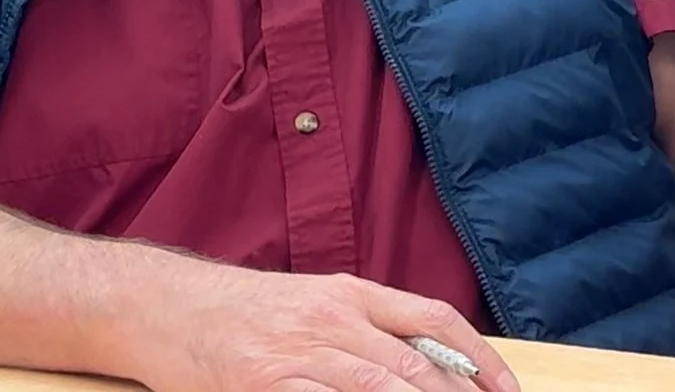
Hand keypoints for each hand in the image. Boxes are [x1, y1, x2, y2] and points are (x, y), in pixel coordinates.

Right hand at [134, 263, 518, 391]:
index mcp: (351, 293)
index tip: (505, 389)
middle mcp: (332, 319)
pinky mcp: (265, 385)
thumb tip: (427, 359)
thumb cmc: (246, 310)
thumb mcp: (315, 302)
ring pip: (380, 390)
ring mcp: (299, 354)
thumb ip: (368, 326)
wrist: (169, 307)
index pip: (434, 319)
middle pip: (414, 364)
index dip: (477, 356)